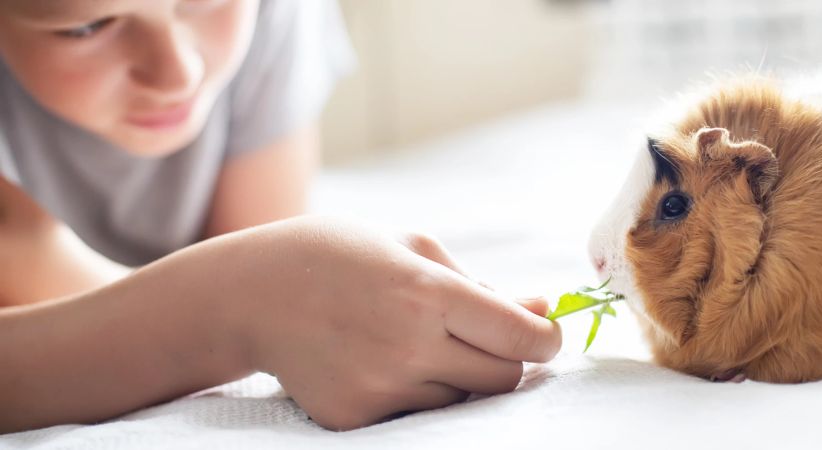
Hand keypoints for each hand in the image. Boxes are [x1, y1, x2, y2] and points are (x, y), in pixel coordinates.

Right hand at [223, 217, 560, 429]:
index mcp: (427, 291)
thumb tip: (542, 311)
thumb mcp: (412, 248)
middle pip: (503, 377)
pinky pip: (417, 413)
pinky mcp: (356, 417)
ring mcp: (380, 388)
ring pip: (462, 398)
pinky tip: (379, 357)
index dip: (547, 339)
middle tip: (477, 334)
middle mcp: (408, 346)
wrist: (253, 293)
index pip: (520, 336)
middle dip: (507, 358)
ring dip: (458, 373)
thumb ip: (482, 284)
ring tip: (411, 338)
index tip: (545, 335)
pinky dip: (415, 390)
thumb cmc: (340, 255)